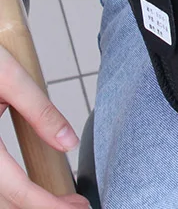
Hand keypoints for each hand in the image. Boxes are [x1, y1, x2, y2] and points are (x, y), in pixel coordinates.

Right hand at [0, 46, 88, 207]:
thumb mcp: (8, 76)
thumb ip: (39, 110)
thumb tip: (67, 142)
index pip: (14, 188)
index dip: (45, 204)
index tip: (75, 208)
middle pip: (1, 203)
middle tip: (75, 207)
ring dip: (23, 205)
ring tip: (58, 201)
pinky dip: (8, 196)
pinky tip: (30, 193)